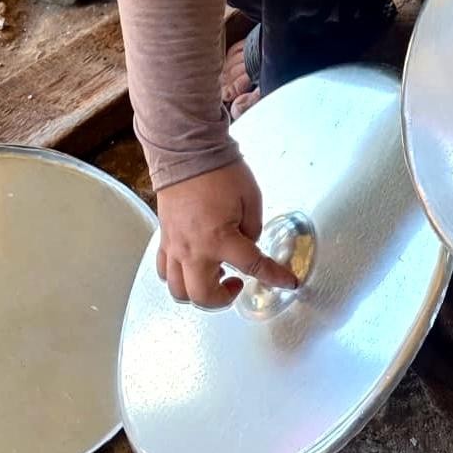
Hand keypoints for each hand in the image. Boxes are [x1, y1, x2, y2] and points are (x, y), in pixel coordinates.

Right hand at [156, 159, 297, 309]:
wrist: (187, 153)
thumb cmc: (218, 171)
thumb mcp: (251, 198)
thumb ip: (253, 228)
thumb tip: (247, 244)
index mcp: (219, 238)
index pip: (253, 267)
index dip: (275, 276)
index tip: (288, 281)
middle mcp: (194, 249)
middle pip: (204, 296)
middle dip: (223, 299)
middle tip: (237, 285)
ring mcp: (175, 246)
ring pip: (179, 290)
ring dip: (198, 293)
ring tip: (214, 277)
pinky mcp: (164, 239)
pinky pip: (164, 270)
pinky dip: (178, 277)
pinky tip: (194, 266)